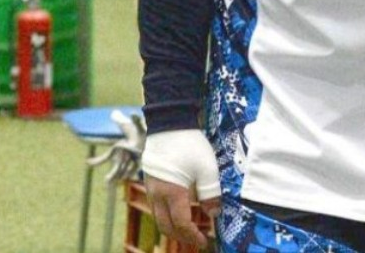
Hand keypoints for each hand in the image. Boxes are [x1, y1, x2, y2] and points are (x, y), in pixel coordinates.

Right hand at [141, 129, 222, 247]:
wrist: (169, 123)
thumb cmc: (189, 145)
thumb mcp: (207, 168)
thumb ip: (211, 192)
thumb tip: (214, 213)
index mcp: (172, 193)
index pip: (181, 224)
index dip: (193, 236)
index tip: (204, 241)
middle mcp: (157, 194)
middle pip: (166, 226)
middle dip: (181, 236)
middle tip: (196, 238)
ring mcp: (151, 187)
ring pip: (159, 216)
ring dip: (173, 226)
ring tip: (189, 227)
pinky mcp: (150, 180)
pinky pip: (156, 205)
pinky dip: (167, 214)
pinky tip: (180, 208)